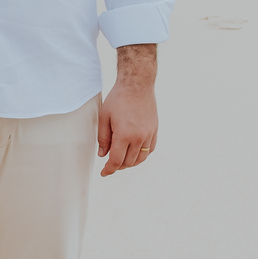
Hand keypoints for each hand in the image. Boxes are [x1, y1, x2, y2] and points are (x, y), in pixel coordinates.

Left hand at [98, 47, 157, 176]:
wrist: (137, 85)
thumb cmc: (118, 99)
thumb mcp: (104, 117)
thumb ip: (103, 138)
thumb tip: (103, 155)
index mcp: (124, 135)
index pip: (116, 161)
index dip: (109, 170)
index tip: (104, 173)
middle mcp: (138, 137)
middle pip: (128, 162)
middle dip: (117, 166)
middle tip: (109, 164)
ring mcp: (149, 134)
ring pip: (140, 158)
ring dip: (130, 163)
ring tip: (121, 160)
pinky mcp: (154, 130)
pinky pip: (150, 150)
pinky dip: (141, 155)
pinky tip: (134, 153)